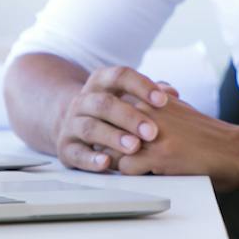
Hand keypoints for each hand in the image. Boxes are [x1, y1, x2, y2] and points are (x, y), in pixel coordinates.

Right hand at [55, 65, 178, 172]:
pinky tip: (106, 163)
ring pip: (90, 128)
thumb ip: (150, 93)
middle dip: (130, 117)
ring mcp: (72, 124)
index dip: (141, 86)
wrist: (73, 121)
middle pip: (105, 104)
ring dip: (113, 137)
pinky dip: (91, 159)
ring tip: (134, 147)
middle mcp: (83, 100)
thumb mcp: (128, 94)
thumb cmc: (112, 108)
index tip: (162, 101)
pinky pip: (76, 153)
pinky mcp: (65, 147)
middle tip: (152, 132)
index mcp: (100, 80)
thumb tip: (173, 93)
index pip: (120, 76)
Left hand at [113, 97, 238, 191]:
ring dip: (115, 158)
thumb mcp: (179, 109)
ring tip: (121, 167)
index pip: (113, 107)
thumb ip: (156, 106)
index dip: (108, 124)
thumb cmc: (207, 134)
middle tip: (106, 153)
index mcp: (153, 97)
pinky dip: (127, 174)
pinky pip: (125, 167)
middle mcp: (150, 109)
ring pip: (112, 146)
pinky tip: (138, 175)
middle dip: (106, 140)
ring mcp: (152, 132)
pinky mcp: (157, 155)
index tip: (106, 135)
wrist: (232, 150)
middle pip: (109, 125)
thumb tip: (132, 111)